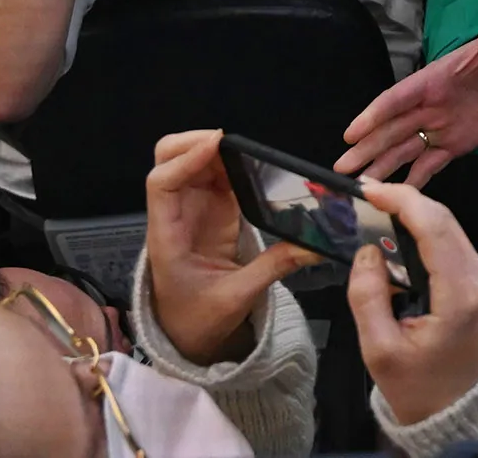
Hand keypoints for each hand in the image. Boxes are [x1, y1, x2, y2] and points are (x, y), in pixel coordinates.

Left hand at [145, 130, 323, 365]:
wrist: (185, 336)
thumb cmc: (198, 320)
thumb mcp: (236, 298)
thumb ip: (274, 267)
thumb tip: (314, 246)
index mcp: (168, 237)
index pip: (163, 184)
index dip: (186, 158)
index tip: (218, 143)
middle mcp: (174, 215)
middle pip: (166, 161)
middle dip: (192, 141)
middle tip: (230, 140)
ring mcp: (191, 210)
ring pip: (190, 162)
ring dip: (214, 149)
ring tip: (248, 150)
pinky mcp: (210, 211)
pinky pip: (214, 176)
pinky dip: (230, 163)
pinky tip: (252, 164)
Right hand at [339, 9, 477, 186]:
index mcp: (430, 82)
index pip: (397, 99)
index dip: (374, 114)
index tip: (351, 132)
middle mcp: (427, 107)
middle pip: (390, 130)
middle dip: (366, 148)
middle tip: (340, 169)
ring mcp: (437, 128)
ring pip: (403, 149)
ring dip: (381, 166)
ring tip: (359, 186)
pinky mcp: (453, 145)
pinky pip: (430, 165)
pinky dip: (415, 180)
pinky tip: (399, 197)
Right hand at [348, 181, 477, 426]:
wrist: (459, 413)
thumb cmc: (418, 388)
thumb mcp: (380, 351)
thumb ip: (369, 297)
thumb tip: (367, 251)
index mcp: (462, 296)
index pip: (436, 229)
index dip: (404, 201)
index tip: (371, 189)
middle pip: (446, 223)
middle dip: (407, 201)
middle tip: (368, 194)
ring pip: (452, 230)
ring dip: (417, 216)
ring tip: (379, 208)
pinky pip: (454, 246)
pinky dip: (428, 233)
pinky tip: (401, 232)